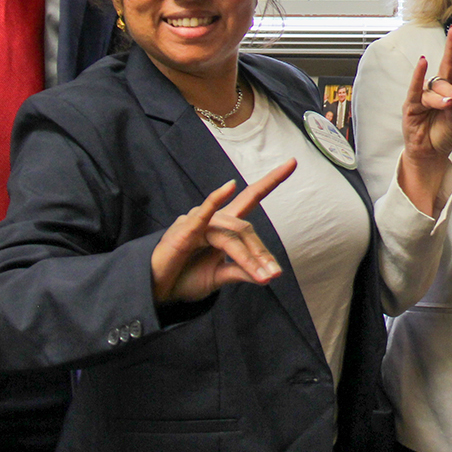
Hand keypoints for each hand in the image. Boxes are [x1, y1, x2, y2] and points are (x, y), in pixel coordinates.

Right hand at [150, 160, 295, 304]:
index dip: (272, 180)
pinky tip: (228, 187)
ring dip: (248, 256)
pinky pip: (203, 214)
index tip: (294, 161)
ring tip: (262, 277)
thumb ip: (241, 272)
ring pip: (232, 235)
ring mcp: (199, 223)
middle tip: (272, 275)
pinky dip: (215, 199)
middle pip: (246, 229)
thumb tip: (268, 276)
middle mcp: (214, 220)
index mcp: (224, 227)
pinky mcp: (185, 230)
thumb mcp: (219, 277)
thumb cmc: (185, 278)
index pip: (251, 197)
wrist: (157, 291)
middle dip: (261, 253)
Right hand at [395, 25, 451, 215]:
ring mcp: (421, 98)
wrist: (431, 155)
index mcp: (446, 90)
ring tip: (448, 108)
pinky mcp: (410, 107)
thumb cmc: (443, 135)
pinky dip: (418, 77)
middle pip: (443, 81)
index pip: (449, 63)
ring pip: (433, 92)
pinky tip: (422, 63)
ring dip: (441, 100)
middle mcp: (432, 90)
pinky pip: (415, 90)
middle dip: (450, 92)